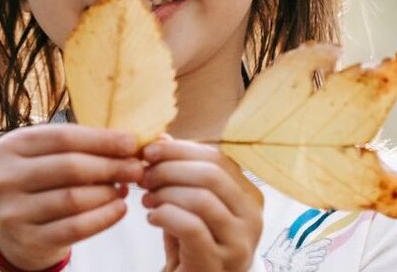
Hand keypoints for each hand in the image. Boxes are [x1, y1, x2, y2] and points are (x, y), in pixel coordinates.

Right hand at [0, 124, 142, 269]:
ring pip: (74, 198)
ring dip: (108, 192)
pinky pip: (76, 227)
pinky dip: (104, 217)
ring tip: (125, 189)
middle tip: (136, 169)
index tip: (131, 143)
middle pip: (70, 166)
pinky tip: (120, 209)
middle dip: (110, 166)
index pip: (63, 137)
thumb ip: (79, 147)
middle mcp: (5, 177)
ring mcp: (13, 211)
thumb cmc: (40, 184)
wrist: (13, 233)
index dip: (101, 139)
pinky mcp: (27, 240)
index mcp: (11, 146)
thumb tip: (129, 144)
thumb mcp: (47, 158)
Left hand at [139, 139, 263, 271]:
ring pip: (202, 199)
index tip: (148, 151)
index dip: (180, 150)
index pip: (217, 158)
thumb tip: (162, 137)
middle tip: (144, 176)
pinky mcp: (219, 263)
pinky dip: (166, 216)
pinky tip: (153, 218)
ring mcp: (239, 242)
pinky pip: (191, 227)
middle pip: (211, 174)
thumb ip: (179, 172)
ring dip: (166, 193)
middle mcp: (252, 217)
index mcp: (249, 196)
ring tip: (146, 199)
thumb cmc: (191, 245)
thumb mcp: (187, 204)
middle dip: (170, 169)